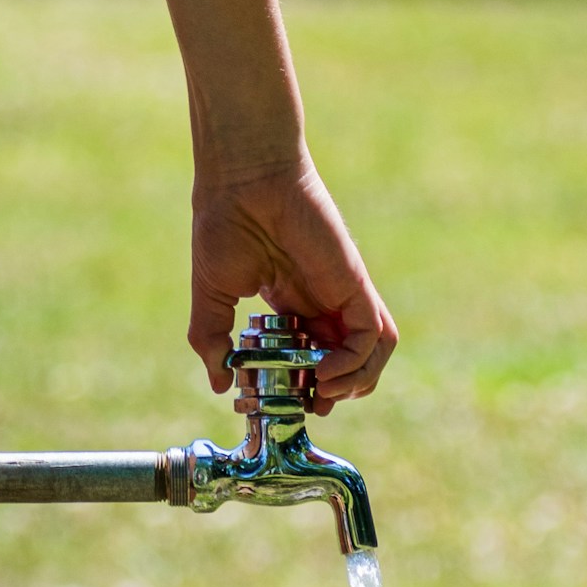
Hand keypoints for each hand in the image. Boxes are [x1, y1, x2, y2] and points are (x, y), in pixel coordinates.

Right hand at [190, 155, 396, 410]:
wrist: (242, 182)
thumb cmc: (223, 227)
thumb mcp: (213, 296)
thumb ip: (213, 340)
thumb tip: (218, 384)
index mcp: (292, 303)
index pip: (314, 356)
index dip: (307, 385)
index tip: (286, 401)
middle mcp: (322, 301)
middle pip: (350, 361)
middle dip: (334, 392)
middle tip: (307, 403)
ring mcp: (341, 294)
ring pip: (374, 354)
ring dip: (354, 384)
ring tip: (320, 391)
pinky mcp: (354, 285)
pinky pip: (373, 337)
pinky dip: (355, 363)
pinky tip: (322, 371)